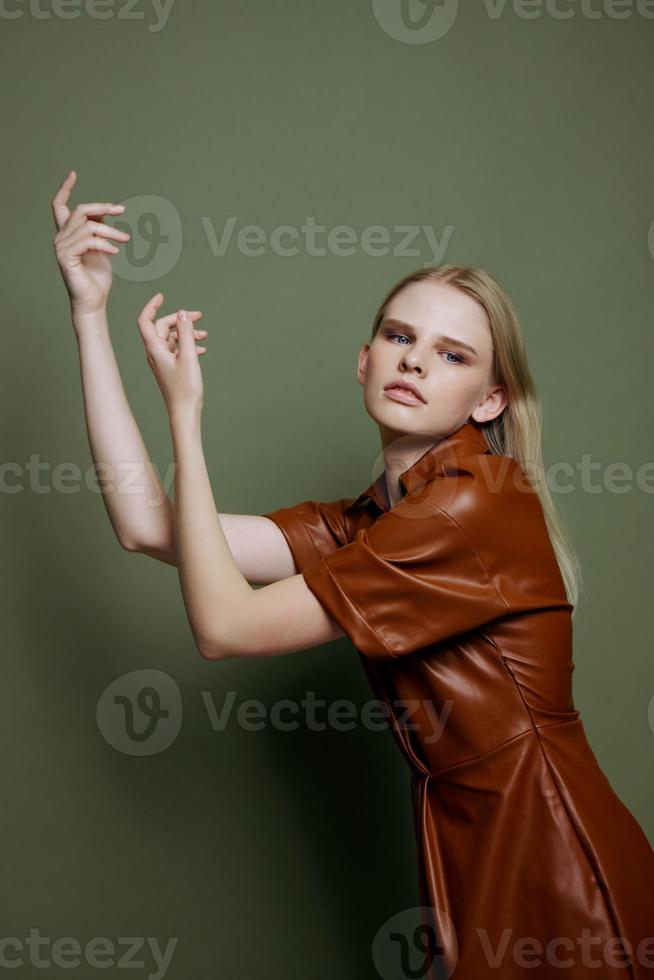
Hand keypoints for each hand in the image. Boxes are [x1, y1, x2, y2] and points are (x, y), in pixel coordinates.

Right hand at [51, 170, 130, 317]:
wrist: (93, 301)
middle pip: (81, 211)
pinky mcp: (65, 257)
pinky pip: (88, 241)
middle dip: (103, 208)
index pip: (60, 206)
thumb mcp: (102, 248)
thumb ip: (100, 229)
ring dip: (111, 231)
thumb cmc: (98, 278)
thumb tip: (104, 212)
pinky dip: (105, 244)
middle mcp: (60, 238)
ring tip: (126, 240)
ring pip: (88, 226)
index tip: (73, 174)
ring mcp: (61, 247)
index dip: (65, 188)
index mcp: (67, 234)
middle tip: (122, 211)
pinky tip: (116, 251)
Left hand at [137, 293, 207, 415]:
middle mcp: (155, 353)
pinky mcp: (170, 368)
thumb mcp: (188, 357)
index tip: (162, 296)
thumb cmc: (185, 389)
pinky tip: (202, 349)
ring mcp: (162, 361)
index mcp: (155, 349)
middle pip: (163, 328)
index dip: (152, 306)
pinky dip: (188, 346)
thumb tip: (183, 313)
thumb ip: (186, 333)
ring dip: (187, 333)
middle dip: (180, 320)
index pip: (146, 321)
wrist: (184, 413)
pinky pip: (177, 350)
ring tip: (204, 335)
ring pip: (172, 339)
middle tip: (199, 316)